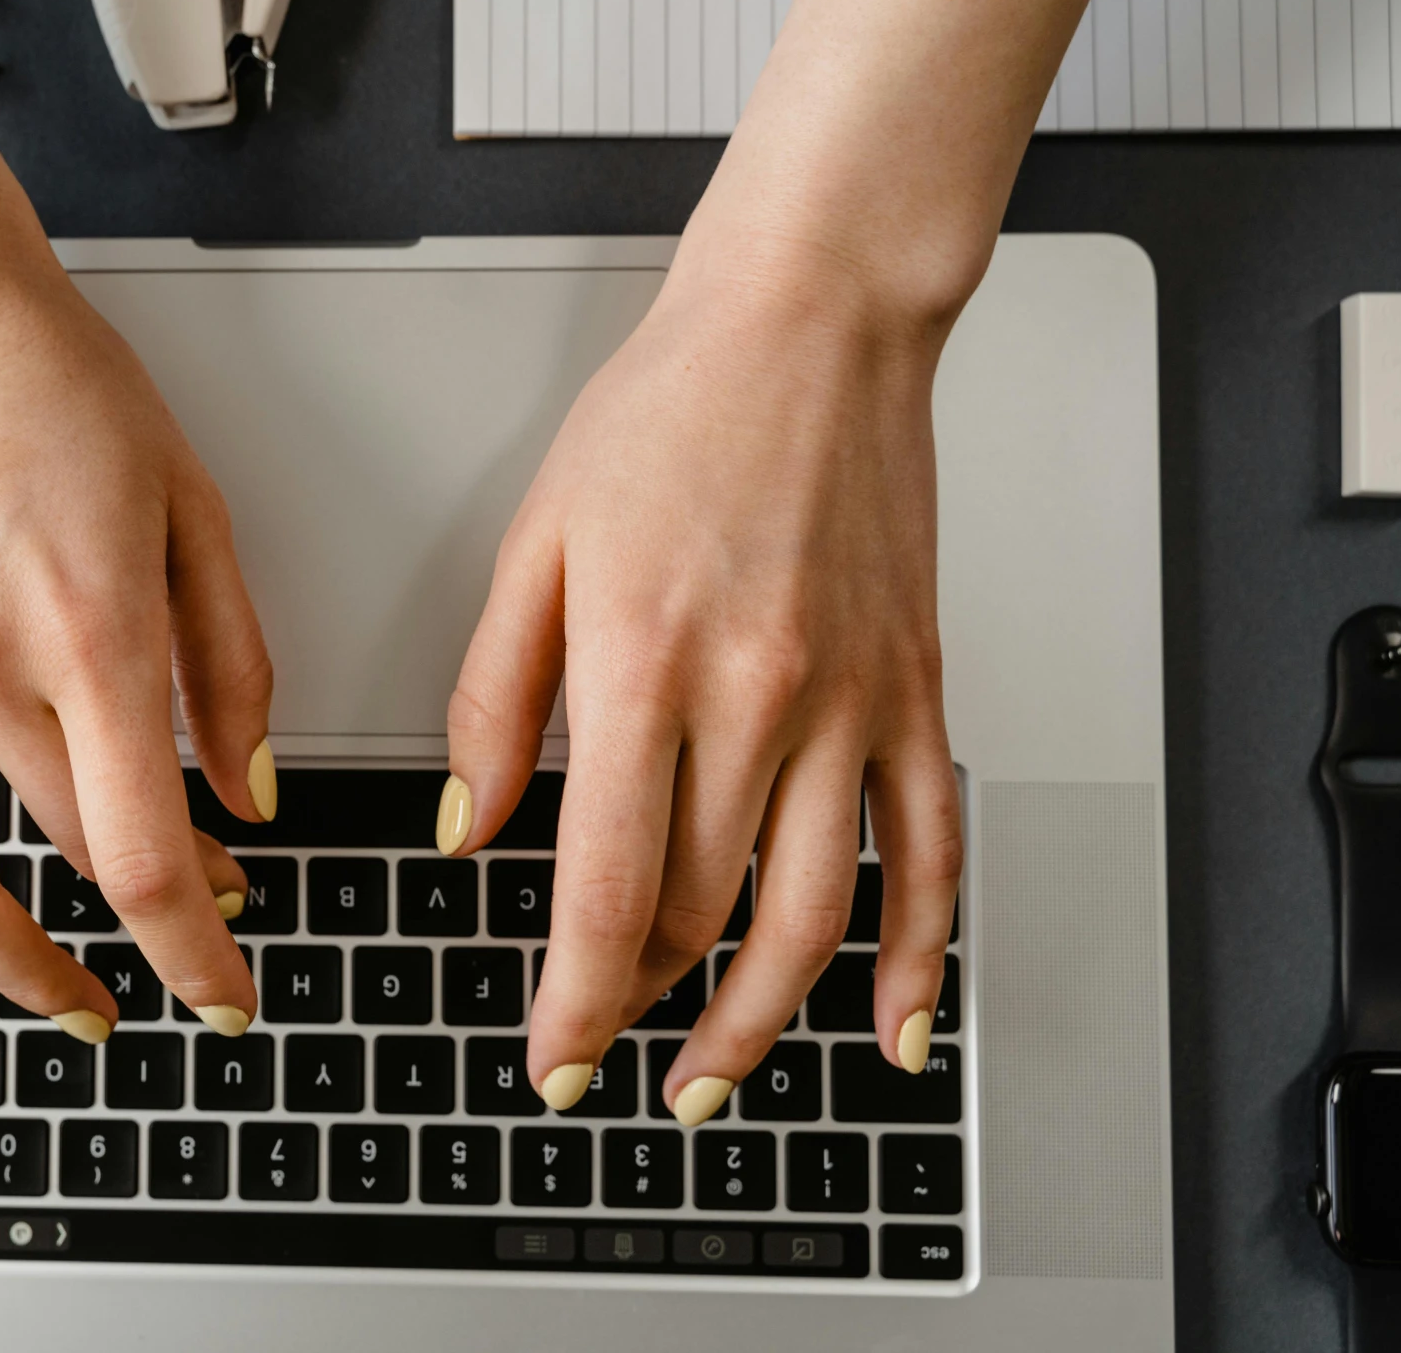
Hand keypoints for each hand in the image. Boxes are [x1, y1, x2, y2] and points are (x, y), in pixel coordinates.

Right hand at [0, 247, 275, 1053]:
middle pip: (74, 861)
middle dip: (154, 923)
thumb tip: (251, 792)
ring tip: (71, 1003)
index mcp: (90, 631)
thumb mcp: (190, 507)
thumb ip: (231, 665)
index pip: (147, 854)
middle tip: (199, 930)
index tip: (230, 991)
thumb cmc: (52, 381)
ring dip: (18, 970)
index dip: (197, 950)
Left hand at [438, 237, 963, 1121]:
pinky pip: (931, 850)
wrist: (812, 322)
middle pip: (698, 910)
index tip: (550, 1055)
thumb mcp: (536, 545)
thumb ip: (492, 700)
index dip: (572, 996)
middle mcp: (760, 696)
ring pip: (812, 913)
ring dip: (757, 1020)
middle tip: (598, 1049)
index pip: (603, 885)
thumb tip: (469, 830)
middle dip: (636, 1005)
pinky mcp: (916, 691)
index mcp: (645, 662)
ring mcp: (853, 702)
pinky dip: (919, 956)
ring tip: (710, 1078)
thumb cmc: (669, 416)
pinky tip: (891, 1030)